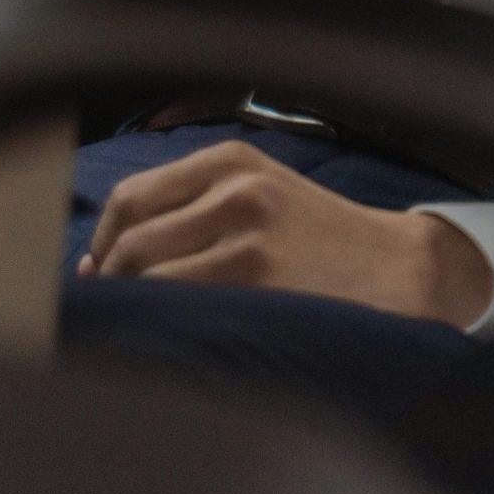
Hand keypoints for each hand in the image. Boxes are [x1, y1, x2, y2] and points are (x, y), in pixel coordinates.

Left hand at [77, 142, 493, 328]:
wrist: (394, 267)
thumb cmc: (317, 238)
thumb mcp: (259, 193)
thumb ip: (190, 208)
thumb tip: (98, 260)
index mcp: (232, 160)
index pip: (132, 197)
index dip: (105, 243)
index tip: (105, 272)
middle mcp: (236, 187)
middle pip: (132, 237)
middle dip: (111, 280)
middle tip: (118, 307)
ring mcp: (248, 234)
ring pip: (147, 274)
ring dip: (132, 306)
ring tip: (146, 323)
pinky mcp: (258, 279)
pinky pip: (179, 305)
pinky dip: (162, 323)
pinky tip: (176, 334)